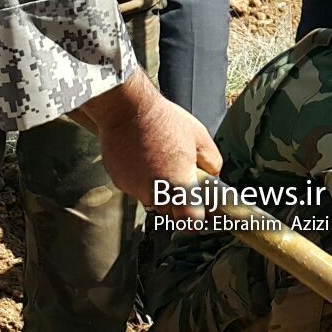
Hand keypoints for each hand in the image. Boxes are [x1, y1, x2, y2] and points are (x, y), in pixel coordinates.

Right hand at [80, 71, 222, 211]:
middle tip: (184, 179)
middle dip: (179, 201)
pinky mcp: (120, 181)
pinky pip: (137, 188)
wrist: (126, 109)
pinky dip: (143, 179)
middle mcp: (154, 193)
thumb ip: (211, 163)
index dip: (198, 219)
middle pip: (170, 212)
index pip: (190, 221)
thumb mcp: (200, 137)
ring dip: (160, 189)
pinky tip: (146, 158)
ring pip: (152, 199)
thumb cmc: (164, 121)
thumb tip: (212, 177)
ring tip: (163, 162)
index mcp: (178, 184)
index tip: (202, 212)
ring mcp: (134, 189)